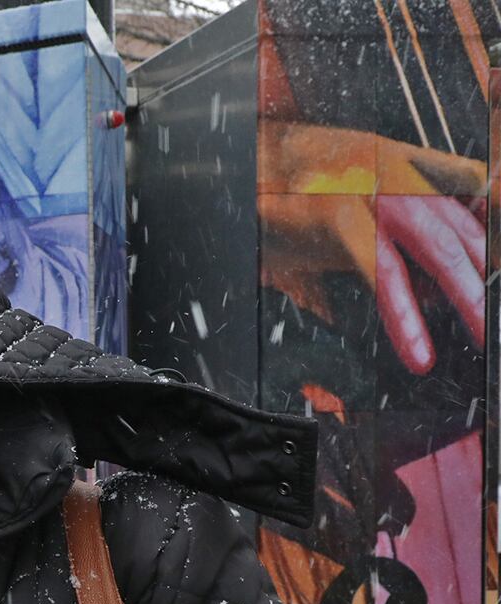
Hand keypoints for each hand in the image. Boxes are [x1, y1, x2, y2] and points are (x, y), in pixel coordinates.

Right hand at [258, 122, 483, 375]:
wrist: (226, 161)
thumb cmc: (268, 186)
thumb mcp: (331, 201)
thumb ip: (368, 237)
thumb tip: (388, 289)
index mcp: (398, 165)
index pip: (466, 206)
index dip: (486, 245)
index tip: (493, 280)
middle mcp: (393, 173)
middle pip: (460, 231)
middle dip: (484, 281)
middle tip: (493, 325)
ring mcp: (367, 191)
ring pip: (434, 251)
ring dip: (462, 299)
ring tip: (479, 336)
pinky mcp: (338, 217)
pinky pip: (381, 272)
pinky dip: (401, 314)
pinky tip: (413, 346)